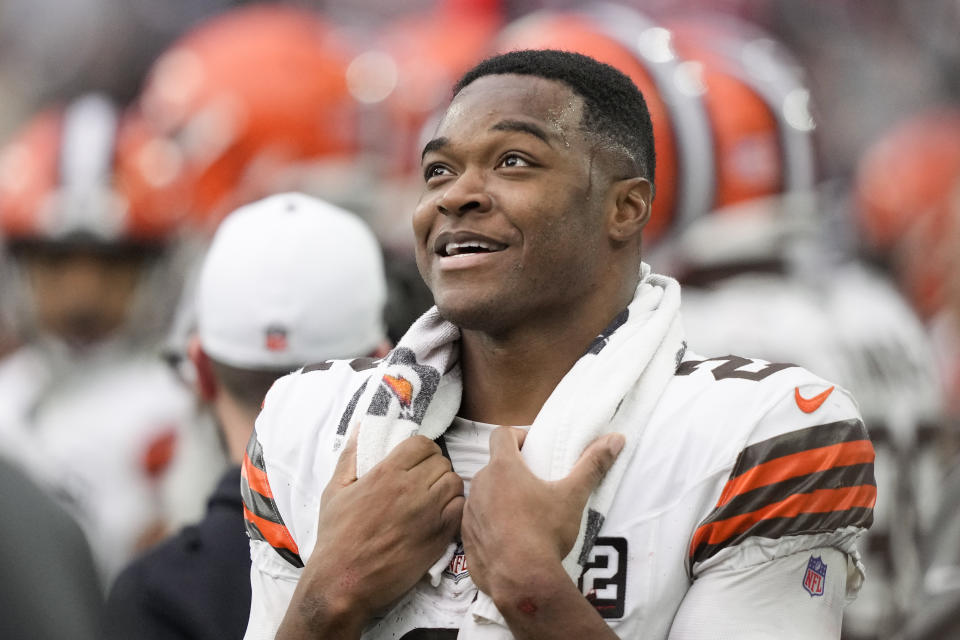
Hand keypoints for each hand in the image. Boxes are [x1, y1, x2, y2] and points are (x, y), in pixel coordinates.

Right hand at [277, 430, 463, 637]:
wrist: (344, 582)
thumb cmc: (336, 537)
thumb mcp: (335, 490)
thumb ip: (351, 456)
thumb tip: (361, 428)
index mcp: (387, 473)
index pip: (423, 444)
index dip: (422, 450)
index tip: (415, 461)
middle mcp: (411, 489)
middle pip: (442, 462)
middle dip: (434, 468)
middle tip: (423, 481)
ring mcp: (428, 513)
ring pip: (455, 483)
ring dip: (446, 487)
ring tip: (432, 497)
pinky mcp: (439, 536)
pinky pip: (460, 509)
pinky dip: (454, 508)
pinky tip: (439, 515)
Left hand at [461, 427, 623, 601]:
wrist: (522, 581)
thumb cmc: (546, 532)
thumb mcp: (572, 497)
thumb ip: (592, 465)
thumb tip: (616, 439)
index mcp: (503, 468)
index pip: (501, 435)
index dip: (516, 436)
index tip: (532, 449)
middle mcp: (480, 485)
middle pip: (494, 467)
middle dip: (512, 472)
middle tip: (535, 486)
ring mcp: (470, 512)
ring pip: (484, 495)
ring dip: (499, 498)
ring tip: (523, 516)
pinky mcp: (466, 538)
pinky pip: (477, 523)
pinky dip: (491, 525)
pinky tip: (510, 540)